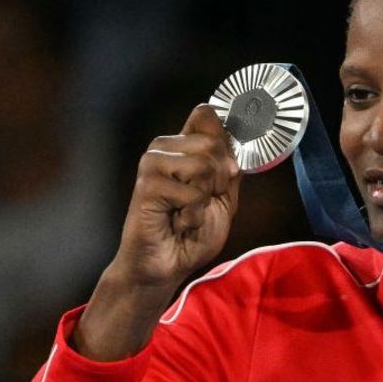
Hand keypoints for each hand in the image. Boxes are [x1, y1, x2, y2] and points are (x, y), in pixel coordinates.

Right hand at [113, 104, 241, 290]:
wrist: (167, 265)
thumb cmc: (191, 234)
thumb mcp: (224, 197)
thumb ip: (229, 167)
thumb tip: (235, 136)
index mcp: (182, 146)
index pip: (207, 116)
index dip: (225, 144)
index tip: (224, 175)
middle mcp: (163, 148)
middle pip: (213, 143)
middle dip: (220, 181)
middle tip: (202, 203)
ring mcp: (152, 164)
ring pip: (204, 165)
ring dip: (205, 199)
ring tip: (188, 213)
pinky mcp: (147, 185)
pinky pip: (193, 193)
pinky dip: (194, 216)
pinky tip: (178, 223)